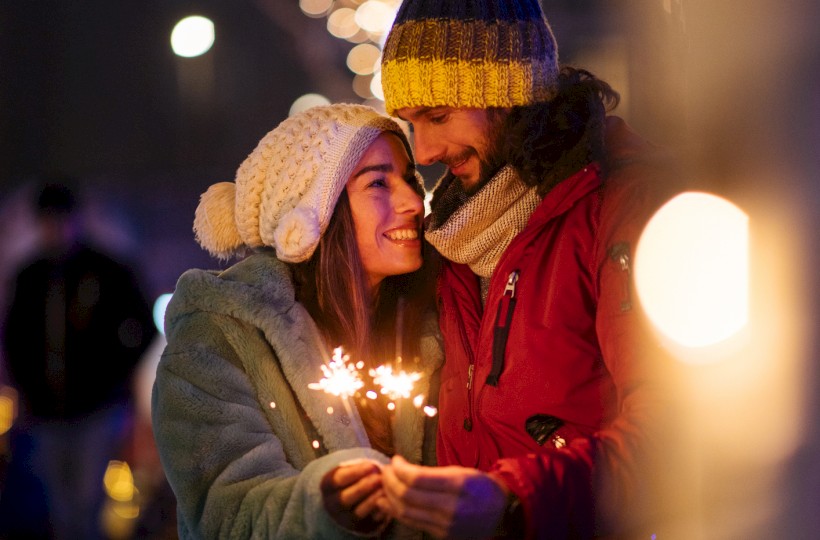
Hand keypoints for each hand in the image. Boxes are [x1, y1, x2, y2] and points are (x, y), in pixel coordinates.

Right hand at [320, 460, 388, 533]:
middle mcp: (332, 505)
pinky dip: (379, 511)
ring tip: (384, 488)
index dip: (356, 472)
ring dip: (372, 499)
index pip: (339, 479)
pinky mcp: (359, 527)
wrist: (349, 501)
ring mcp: (344, 518)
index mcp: (328, 486)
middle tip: (379, 478)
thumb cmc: (353, 478)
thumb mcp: (350, 469)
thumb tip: (374, 466)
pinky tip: (387, 500)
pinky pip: (370, 521)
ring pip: (358, 512)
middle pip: (345, 498)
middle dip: (364, 487)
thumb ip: (359, 467)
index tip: (371, 465)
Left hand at [378, 455, 508, 538]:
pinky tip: (388, 502)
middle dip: (390, 481)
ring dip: (389, 497)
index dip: (399, 468)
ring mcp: (445, 525)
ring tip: (384, 485)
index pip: (417, 478)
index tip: (395, 460)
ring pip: (405, 512)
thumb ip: (430, 473)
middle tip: (385, 471)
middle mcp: (451, 508)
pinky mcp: (441, 536)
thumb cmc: (478, 486)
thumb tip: (400, 469)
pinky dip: (396, 511)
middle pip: (407, 496)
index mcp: (457, 486)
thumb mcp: (460, 472)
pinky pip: (412, 523)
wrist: (500, 513)